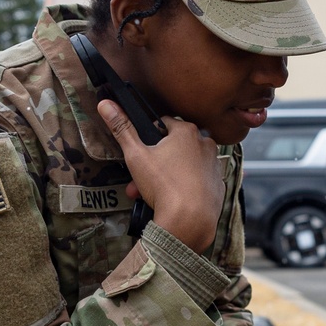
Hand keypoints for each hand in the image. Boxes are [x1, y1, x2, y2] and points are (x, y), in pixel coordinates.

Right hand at [96, 98, 224, 251]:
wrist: (189, 221)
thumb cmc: (164, 186)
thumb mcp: (136, 155)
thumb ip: (122, 129)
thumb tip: (106, 105)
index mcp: (187, 132)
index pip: (164, 124)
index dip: (148, 138)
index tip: (141, 153)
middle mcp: (205, 144)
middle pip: (174, 148)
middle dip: (155, 164)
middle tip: (140, 181)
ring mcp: (214, 166)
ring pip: (186, 166)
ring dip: (168, 177)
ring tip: (152, 194)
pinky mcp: (218, 185)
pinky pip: (199, 182)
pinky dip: (187, 188)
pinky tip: (174, 200)